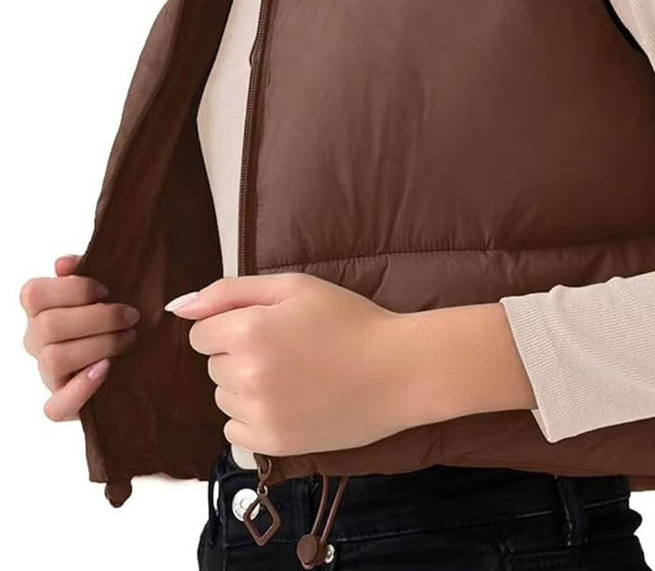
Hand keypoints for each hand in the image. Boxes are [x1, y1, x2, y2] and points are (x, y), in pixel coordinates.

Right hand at [20, 255, 140, 420]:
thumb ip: (88, 268)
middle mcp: (37, 340)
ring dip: (99, 345)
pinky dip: (82, 388)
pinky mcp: (61, 405)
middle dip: (99, 318)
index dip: (73, 289)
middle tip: (132, 316)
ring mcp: (47, 373)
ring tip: (129, 339)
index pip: (33, 293)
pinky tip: (107, 370)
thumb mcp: (111, 286)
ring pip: (53, 359)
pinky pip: (55, 406)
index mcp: (42, 308)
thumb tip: (62, 264)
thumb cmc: (120, 313)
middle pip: (48, 325)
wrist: (142, 356)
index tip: (107, 290)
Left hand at [168, 274, 534, 457]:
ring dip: (246, 386)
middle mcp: (244, 377)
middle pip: (213, 366)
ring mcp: (258, 416)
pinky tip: (292, 402)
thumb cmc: (350, 320)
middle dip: (240, 354)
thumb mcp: (295, 287)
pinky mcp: (273, 445)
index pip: (201, 333)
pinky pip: (235, 431)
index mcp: (247, 332)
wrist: (398, 369)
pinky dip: (255, 417)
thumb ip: (230, 291)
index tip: (271, 326)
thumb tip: (177, 307)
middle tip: (290, 348)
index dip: (234, 324)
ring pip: (223, 398)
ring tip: (295, 375)